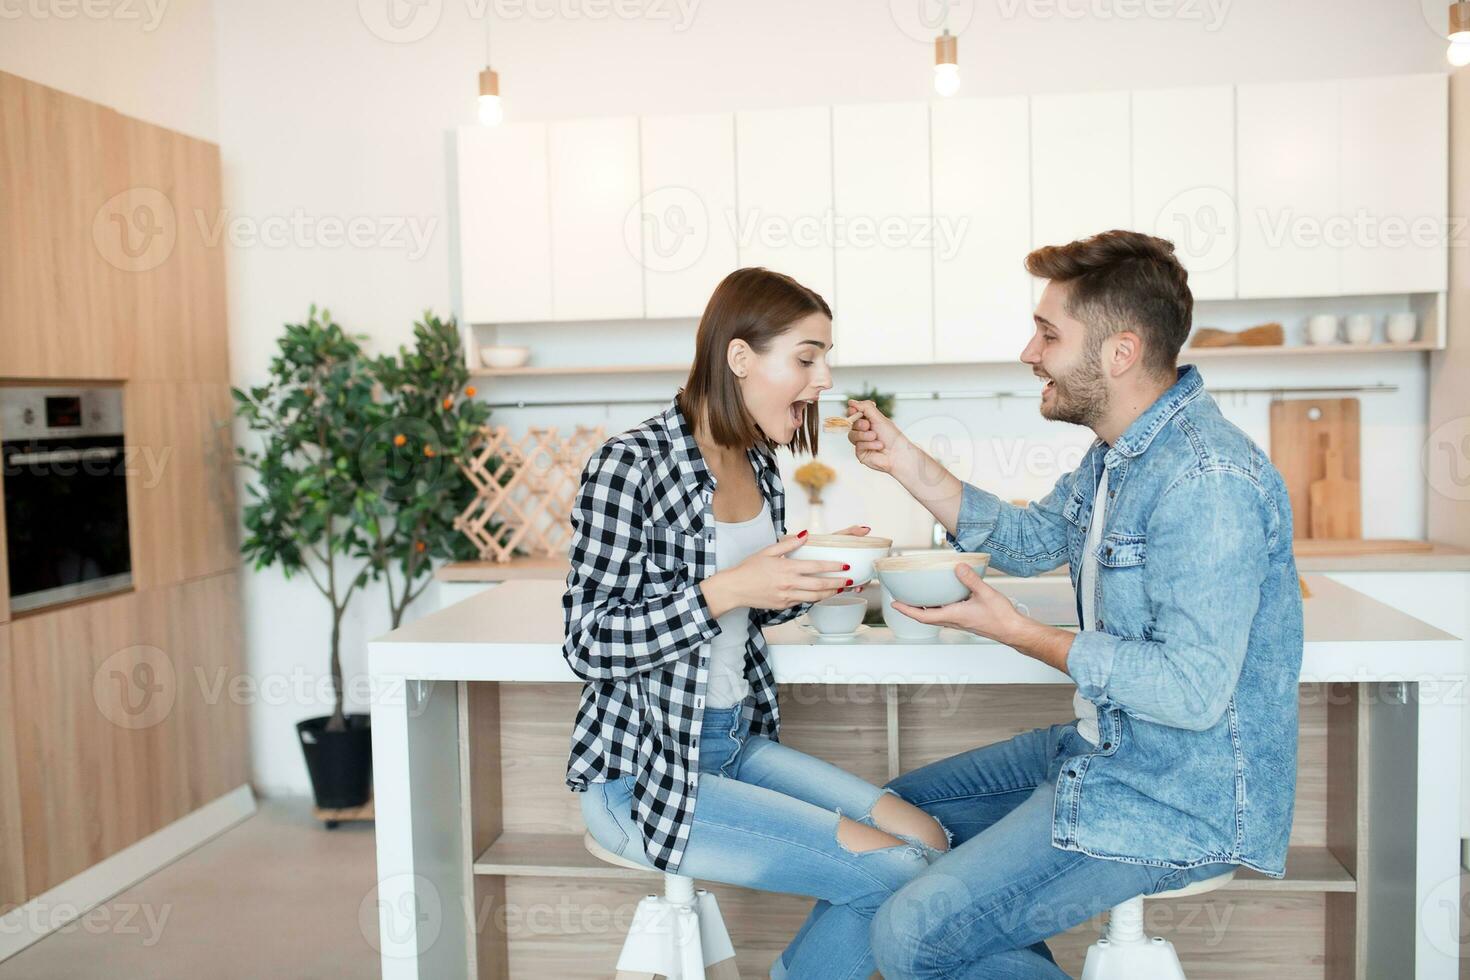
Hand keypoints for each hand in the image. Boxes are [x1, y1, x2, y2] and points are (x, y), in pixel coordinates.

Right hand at [701, 532, 853, 615]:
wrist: (734, 589)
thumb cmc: (748, 569)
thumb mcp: (767, 551)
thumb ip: (788, 543)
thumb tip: (805, 534)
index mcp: (787, 568)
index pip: (816, 567)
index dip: (833, 567)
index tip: (844, 566)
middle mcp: (789, 584)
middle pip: (820, 585)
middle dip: (837, 583)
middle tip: (849, 580)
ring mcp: (787, 597)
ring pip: (814, 597)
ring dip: (829, 594)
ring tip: (840, 589)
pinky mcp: (783, 606)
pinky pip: (802, 602)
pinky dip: (814, 599)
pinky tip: (820, 595)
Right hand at [846, 399, 911, 474]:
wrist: (898, 453)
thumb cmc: (892, 437)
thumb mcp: (879, 418)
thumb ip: (865, 408)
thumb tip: (851, 401)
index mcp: (869, 422)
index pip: (854, 414)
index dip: (852, 411)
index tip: (853, 410)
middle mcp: (864, 432)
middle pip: (851, 424)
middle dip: (860, 424)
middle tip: (868, 425)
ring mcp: (861, 443)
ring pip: (852, 435)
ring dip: (864, 435)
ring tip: (875, 436)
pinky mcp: (861, 453)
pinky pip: (858, 446)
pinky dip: (869, 445)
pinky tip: (878, 446)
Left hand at [890, 564, 1025, 642]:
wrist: (1013, 630)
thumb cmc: (1001, 617)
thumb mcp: (985, 593)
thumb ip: (970, 579)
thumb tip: (957, 566)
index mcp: (953, 616)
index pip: (923, 616)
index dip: (907, 610)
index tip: (895, 604)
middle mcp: (953, 621)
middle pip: (925, 617)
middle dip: (911, 609)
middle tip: (900, 599)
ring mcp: (959, 622)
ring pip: (935, 616)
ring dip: (923, 608)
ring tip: (915, 597)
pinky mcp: (965, 620)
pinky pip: (945, 614)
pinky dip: (937, 606)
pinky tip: (941, 596)